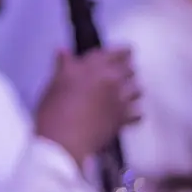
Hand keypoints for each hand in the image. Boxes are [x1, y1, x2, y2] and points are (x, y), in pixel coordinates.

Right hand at [35, 47, 140, 164]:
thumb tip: (63, 51)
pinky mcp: (123, 119)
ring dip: (133, 90)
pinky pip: (138, 113)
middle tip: (125, 72)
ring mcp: (120, 99)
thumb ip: (63, 67)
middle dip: (128, 70)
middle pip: (129, 69)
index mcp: (93, 66)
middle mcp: (111, 79)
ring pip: (137, 90)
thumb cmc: (53, 109)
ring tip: (128, 94)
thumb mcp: (55, 84)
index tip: (126, 52)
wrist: (63, 140)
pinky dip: (134, 114)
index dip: (122, 52)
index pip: (115, 53)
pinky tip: (130, 116)